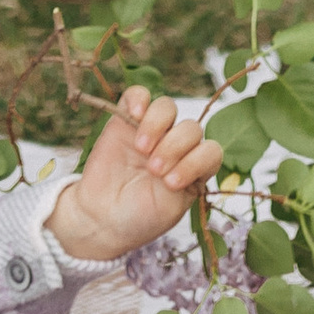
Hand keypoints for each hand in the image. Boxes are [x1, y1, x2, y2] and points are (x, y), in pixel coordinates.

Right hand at [46, 88, 219, 265]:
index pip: (211, 151)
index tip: (171, 183)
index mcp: (194, 168)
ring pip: (167, 107)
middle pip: (191, 128)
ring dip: (157, 126)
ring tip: (142, 149)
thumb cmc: (140, 218)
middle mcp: (177, 146)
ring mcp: (151, 131)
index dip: (195, 161)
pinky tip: (135, 116)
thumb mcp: (172, 208)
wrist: (102, 219)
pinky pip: (138, 94)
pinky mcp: (125, 120)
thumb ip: (187, 180)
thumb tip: (187, 155)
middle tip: (154, 171)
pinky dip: (140, 99)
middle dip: (174, 148)